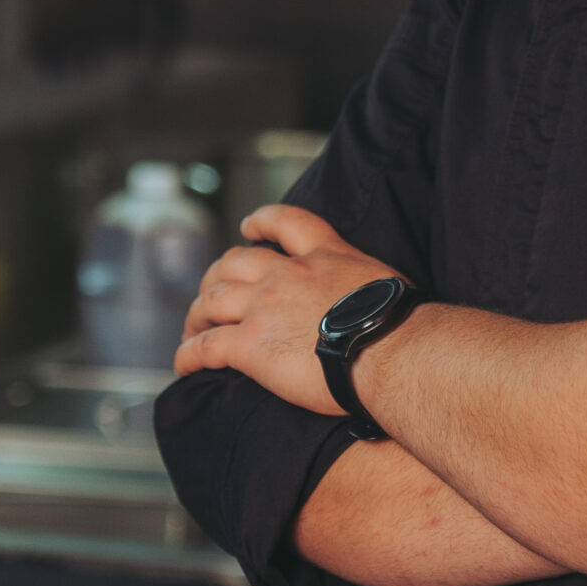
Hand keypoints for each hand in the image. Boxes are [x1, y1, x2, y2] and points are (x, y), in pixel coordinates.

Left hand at [174, 204, 402, 415]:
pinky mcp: (250, 344)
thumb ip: (364, 288)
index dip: (261, 221)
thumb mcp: (387, 286)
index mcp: (326, 254)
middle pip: (235, 262)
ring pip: (213, 300)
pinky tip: (183, 364)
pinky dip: (189, 354)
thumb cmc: (402, 328)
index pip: (286, 222)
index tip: (248, 226)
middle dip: (217, 276)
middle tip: (211, 291)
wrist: (392, 352)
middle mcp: (289, 273)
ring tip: (192, 328)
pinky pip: (206, 346)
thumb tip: (372, 310)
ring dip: (197, 314)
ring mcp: (265, 307)